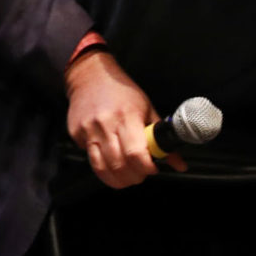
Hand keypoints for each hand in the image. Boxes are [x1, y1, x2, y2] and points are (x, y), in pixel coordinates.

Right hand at [64, 50, 184, 188]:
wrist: (90, 75)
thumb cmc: (121, 91)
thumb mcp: (147, 109)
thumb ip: (161, 138)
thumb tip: (178, 163)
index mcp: (127, 116)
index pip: (136, 154)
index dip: (147, 168)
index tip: (153, 168)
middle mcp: (106, 124)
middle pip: (119, 166)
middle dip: (134, 177)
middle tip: (140, 174)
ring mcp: (88, 130)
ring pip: (102, 168)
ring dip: (117, 179)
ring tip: (127, 176)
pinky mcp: (76, 134)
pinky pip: (90, 159)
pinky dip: (102, 166)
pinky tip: (109, 160)